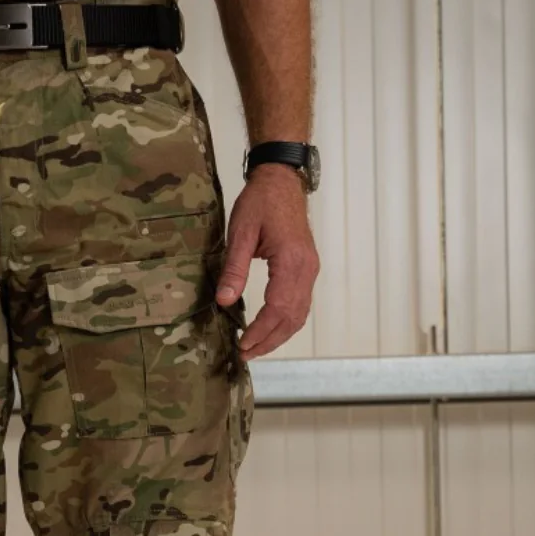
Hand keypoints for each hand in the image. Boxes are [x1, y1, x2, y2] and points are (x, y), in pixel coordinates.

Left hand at [215, 164, 319, 360]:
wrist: (281, 180)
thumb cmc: (260, 202)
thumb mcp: (239, 233)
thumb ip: (234, 269)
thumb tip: (224, 301)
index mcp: (291, 261)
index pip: (278, 308)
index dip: (260, 331)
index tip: (242, 345)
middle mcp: (306, 269)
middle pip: (292, 317)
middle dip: (269, 340)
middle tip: (245, 354)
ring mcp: (310, 269)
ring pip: (299, 314)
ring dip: (279, 335)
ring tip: (255, 348)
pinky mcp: (306, 268)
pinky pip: (301, 304)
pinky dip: (286, 322)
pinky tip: (269, 330)